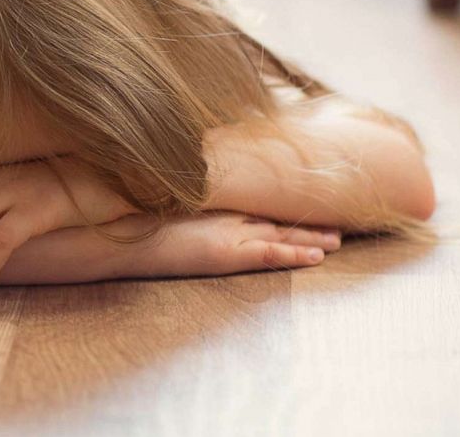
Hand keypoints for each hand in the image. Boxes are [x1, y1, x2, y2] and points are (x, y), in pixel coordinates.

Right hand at [122, 212, 341, 277]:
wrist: (122, 237)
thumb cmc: (134, 226)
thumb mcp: (162, 211)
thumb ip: (181, 204)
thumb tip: (186, 202)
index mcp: (213, 207)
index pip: (256, 206)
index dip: (281, 207)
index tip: (304, 204)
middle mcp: (226, 216)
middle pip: (274, 217)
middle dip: (305, 222)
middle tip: (336, 224)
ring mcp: (228, 232)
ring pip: (281, 234)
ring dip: (310, 238)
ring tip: (338, 240)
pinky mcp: (227, 252)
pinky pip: (270, 253)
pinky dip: (293, 254)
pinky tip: (316, 257)